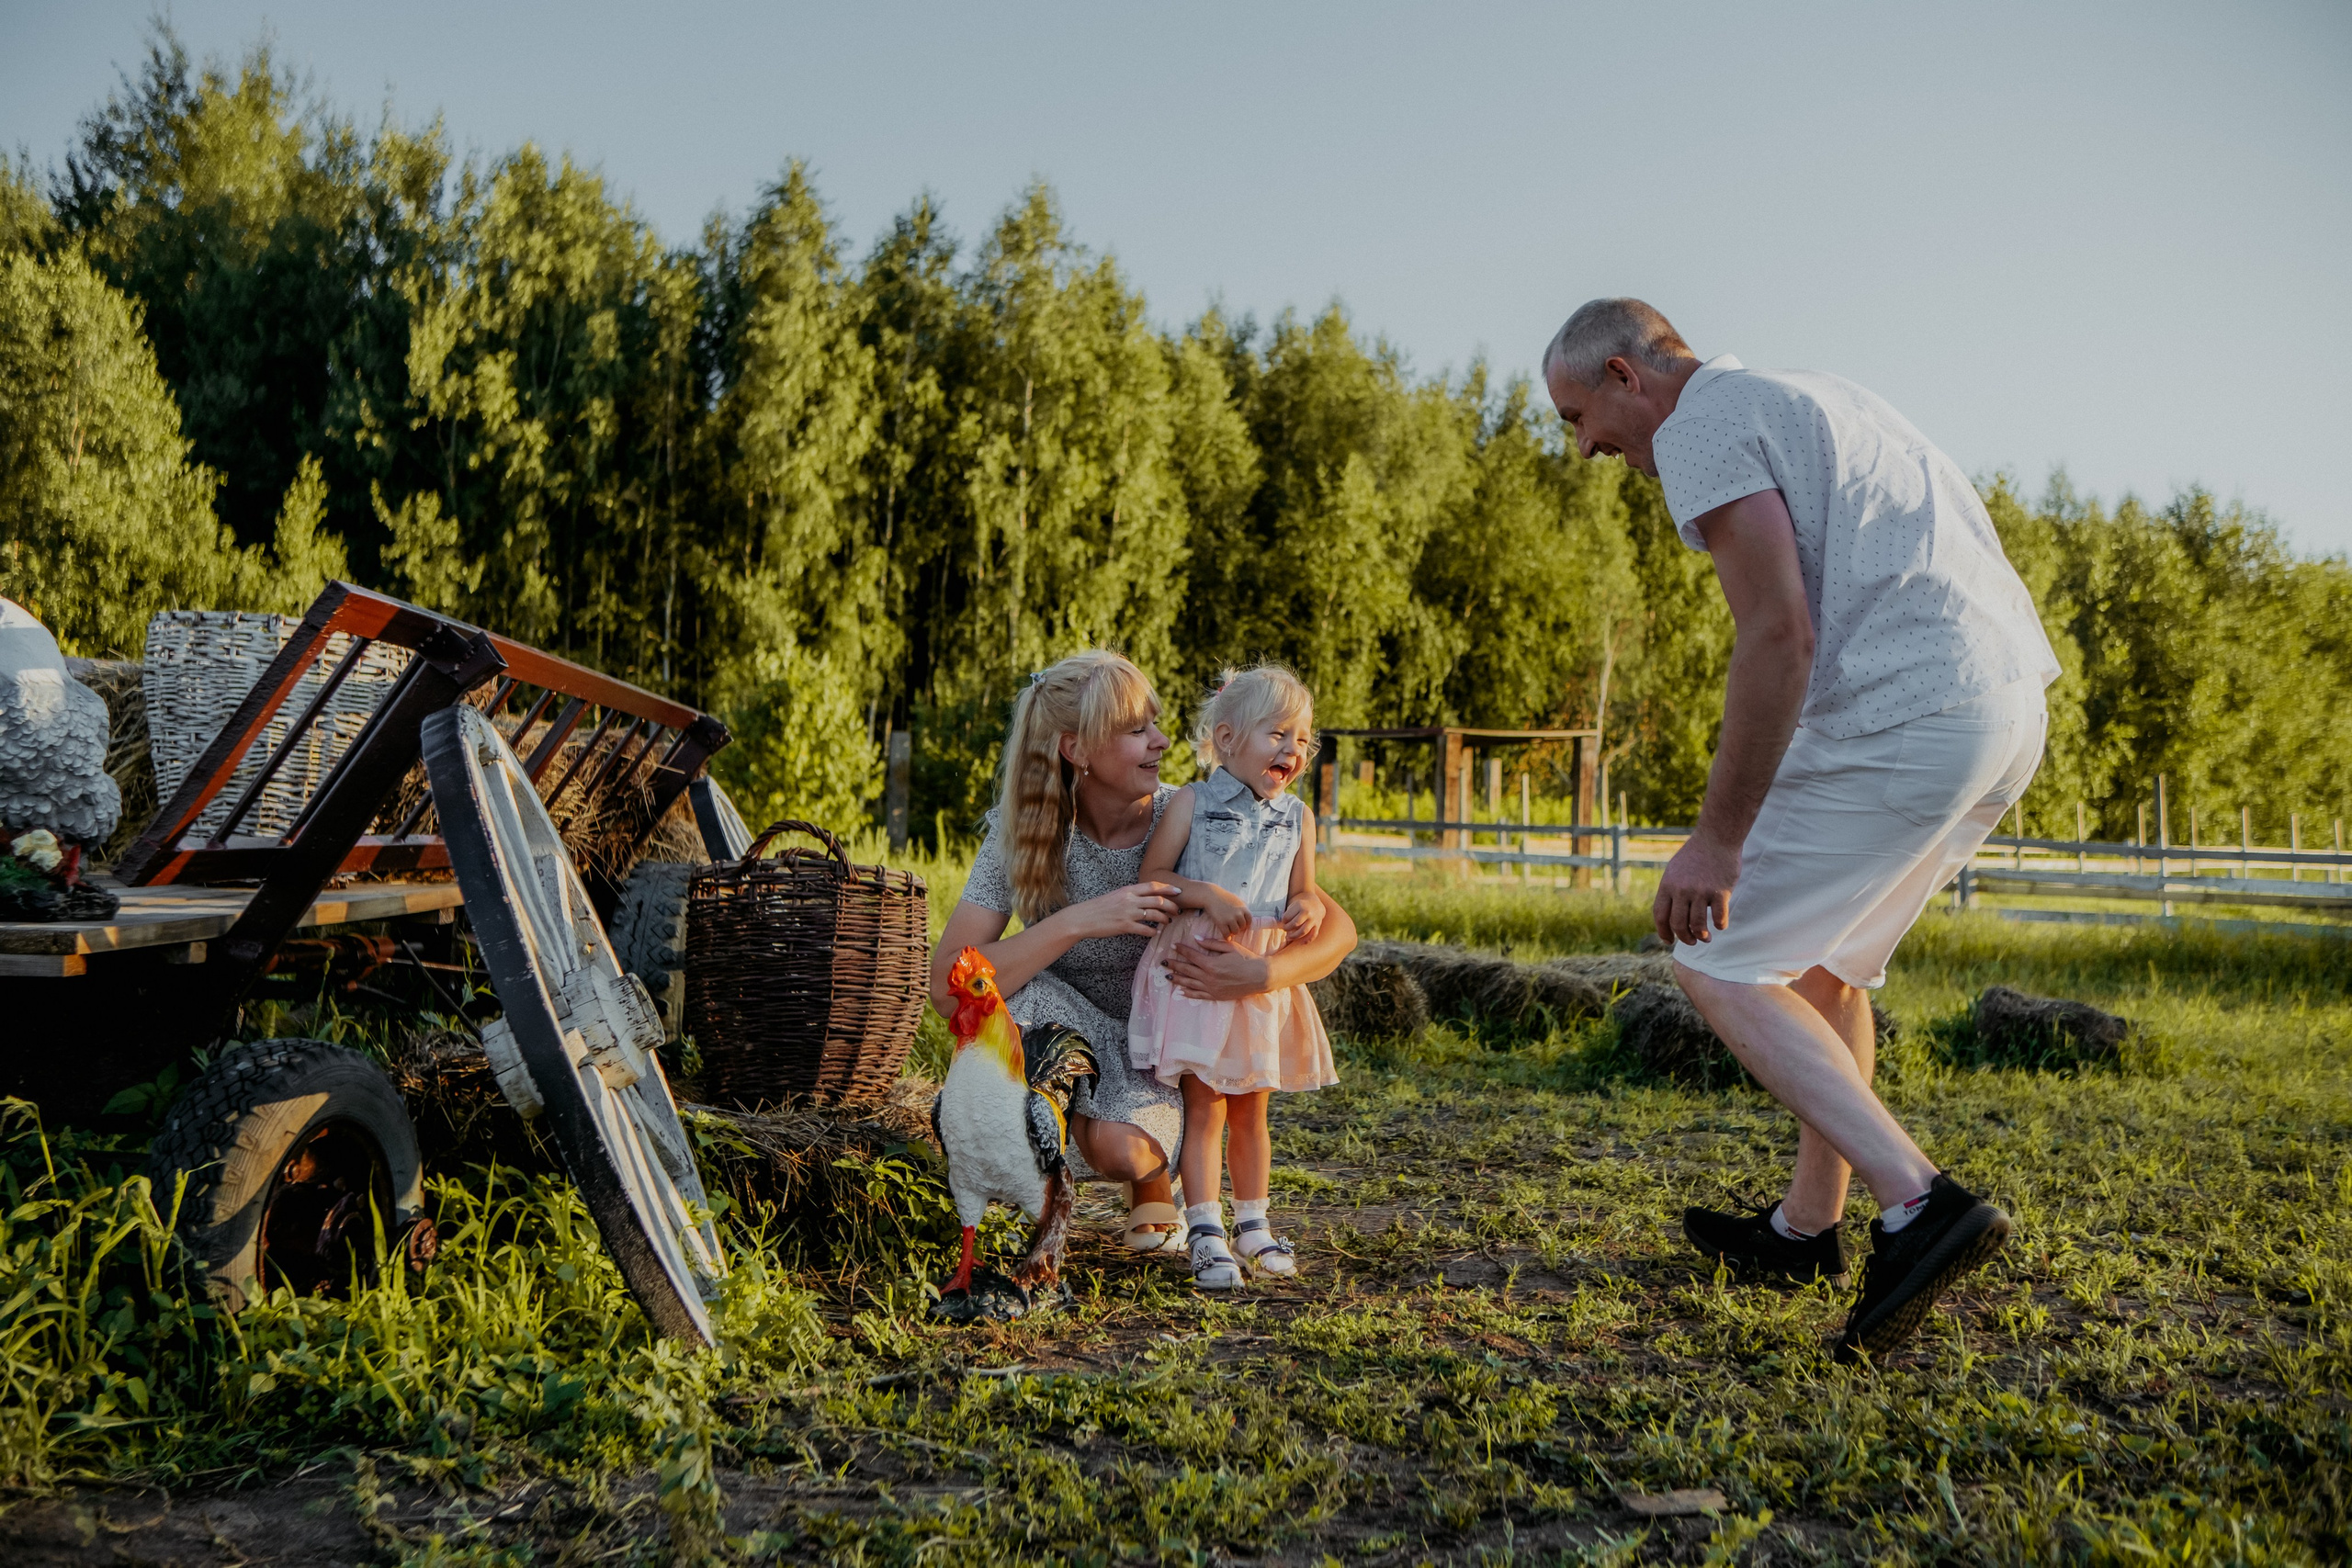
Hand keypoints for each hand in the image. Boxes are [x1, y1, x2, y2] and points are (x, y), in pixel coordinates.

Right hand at [1064, 881, 1180, 940]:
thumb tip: (1143, 898)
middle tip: (1177, 911)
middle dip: (1171, 905)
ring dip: (1164, 919)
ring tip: (1167, 922)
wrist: (1083, 917)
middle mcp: (1130, 899)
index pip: (1153, 886)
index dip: (1168, 888)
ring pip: (1155, 915)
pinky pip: (1145, 930)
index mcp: (1128, 890)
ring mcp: (1128, 913)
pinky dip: (1153, 932)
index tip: (1178, 891)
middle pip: (1158, 900)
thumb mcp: (1115, 895)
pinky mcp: (1124, 926)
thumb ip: (1130, 895)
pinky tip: (1154, 933)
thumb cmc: (1098, 907)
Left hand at [1165, 933, 1273, 1001]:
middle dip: (1173, 965)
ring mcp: (1211, 988)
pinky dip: (1189, 993)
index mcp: (1211, 964)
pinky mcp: (1216, 996)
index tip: (1173, 946)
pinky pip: (1198, 995)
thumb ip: (1211, 943)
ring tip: (1167, 976)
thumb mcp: (1230, 947)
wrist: (1259, 977)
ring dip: (1177, 979)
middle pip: (1186, 970)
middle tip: (1162, 962)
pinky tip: (1181, 991)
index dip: (1181, 950)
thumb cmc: (1246, 959)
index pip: (1192, 955)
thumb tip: (1196, 939)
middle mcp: (1208, 977)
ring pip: (1190, 984)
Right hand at [1203, 886, 1252, 938]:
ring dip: (1232, 932)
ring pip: (1235, 931)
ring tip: (1229, 930)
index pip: (1249, 920)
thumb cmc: (1223, 897)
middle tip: (1234, 927)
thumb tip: (1246, 916)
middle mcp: (1238, 914)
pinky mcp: (1221, 923)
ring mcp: (1230, 919)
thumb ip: (1242, 908)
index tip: (1242, 924)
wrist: (1211, 895)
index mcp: (1243, 908)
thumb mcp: (1236, 900)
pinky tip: (1226, 936)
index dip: (1246, 923)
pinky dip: (1226, 936)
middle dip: (1239, 927)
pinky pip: (1226, 934)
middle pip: (1242, 926)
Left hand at [1280, 893, 1322, 942]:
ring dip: (1294, 936)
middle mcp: (1307, 912)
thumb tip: (1280, 926)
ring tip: (1288, 937)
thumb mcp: (1293, 905)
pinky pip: (1313, 935)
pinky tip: (1300, 942)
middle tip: (1285, 929)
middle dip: (1287, 928)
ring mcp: (1313, 920)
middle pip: (1295, 924)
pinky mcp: (1317, 926)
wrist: (1315, 904)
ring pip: (1303, 931)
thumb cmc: (1300, 907)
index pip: (1287, 917)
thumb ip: (1288, 914)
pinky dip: (1306, 940)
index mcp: (1300, 906)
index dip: (1283, 921)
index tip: (1283, 922)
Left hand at [1654, 833, 1739, 946]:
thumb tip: (1668, 916)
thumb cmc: (1696, 855)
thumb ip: (1671, 891)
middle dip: (1685, 938)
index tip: (1669, 940)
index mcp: (1667, 885)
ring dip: (1702, 936)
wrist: (1716, 837)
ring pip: (1697, 925)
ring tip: (1706, 937)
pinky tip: (1720, 924)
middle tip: (1692, 942)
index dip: (1663, 932)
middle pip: (1678, 924)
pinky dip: (1720, 925)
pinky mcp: (1720, 892)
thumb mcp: (1675, 870)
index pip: (1660, 916)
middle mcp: (1681, 890)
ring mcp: (1700, 891)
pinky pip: (1719, 918)